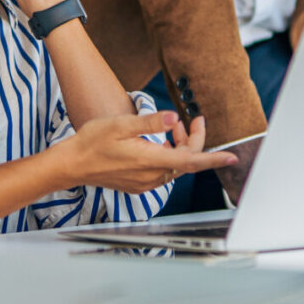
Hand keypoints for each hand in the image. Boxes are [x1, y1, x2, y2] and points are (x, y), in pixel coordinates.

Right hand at [54, 110, 235, 194]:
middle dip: (193, 139)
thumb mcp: (121, 125)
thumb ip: (150, 122)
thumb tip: (174, 118)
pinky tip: (159, 142)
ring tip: (170, 126)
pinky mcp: (139, 185)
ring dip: (180, 146)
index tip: (232, 157)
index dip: (214, 159)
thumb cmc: (92, 143)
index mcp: (150, 160)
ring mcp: (145, 183)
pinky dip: (168, 155)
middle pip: (186, 160)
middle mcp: (151, 176)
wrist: (72, 165)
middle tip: (193, 119)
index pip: (191, 160)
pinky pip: (163, 171)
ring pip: (175, 166)